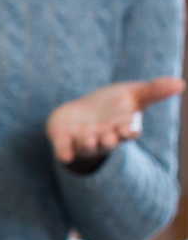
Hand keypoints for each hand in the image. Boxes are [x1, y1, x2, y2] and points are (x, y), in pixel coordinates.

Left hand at [45, 77, 184, 164]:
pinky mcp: (64, 140)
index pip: (129, 132)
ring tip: (89, 140)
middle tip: (108, 138)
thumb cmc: (112, 105)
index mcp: (123, 128)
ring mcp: (83, 140)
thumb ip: (154, 90)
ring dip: (88, 144)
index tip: (127, 129)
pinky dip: (64, 152)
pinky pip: (64, 150)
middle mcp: (104, 137)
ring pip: (87, 146)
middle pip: (109, 142)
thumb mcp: (134, 94)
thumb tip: (181, 83)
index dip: (128, 131)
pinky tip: (64, 155)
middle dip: (108, 140)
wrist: (81, 113)